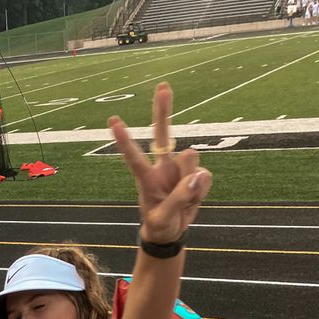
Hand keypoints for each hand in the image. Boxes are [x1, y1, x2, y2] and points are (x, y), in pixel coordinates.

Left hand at [109, 82, 211, 243]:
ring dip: (192, 181)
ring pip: (192, 159)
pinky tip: (193, 198)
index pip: (134, 157)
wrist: (171, 232)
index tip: (112, 121)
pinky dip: (202, 190)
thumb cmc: (160, 225)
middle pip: (163, 134)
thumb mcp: (163, 219)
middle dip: (163, 110)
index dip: (124, 140)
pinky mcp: (195, 174)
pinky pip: (205, 176)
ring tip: (185, 201)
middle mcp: (162, 166)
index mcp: (146, 178)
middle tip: (162, 86)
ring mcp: (179, 168)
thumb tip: (198, 175)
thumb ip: (178, 198)